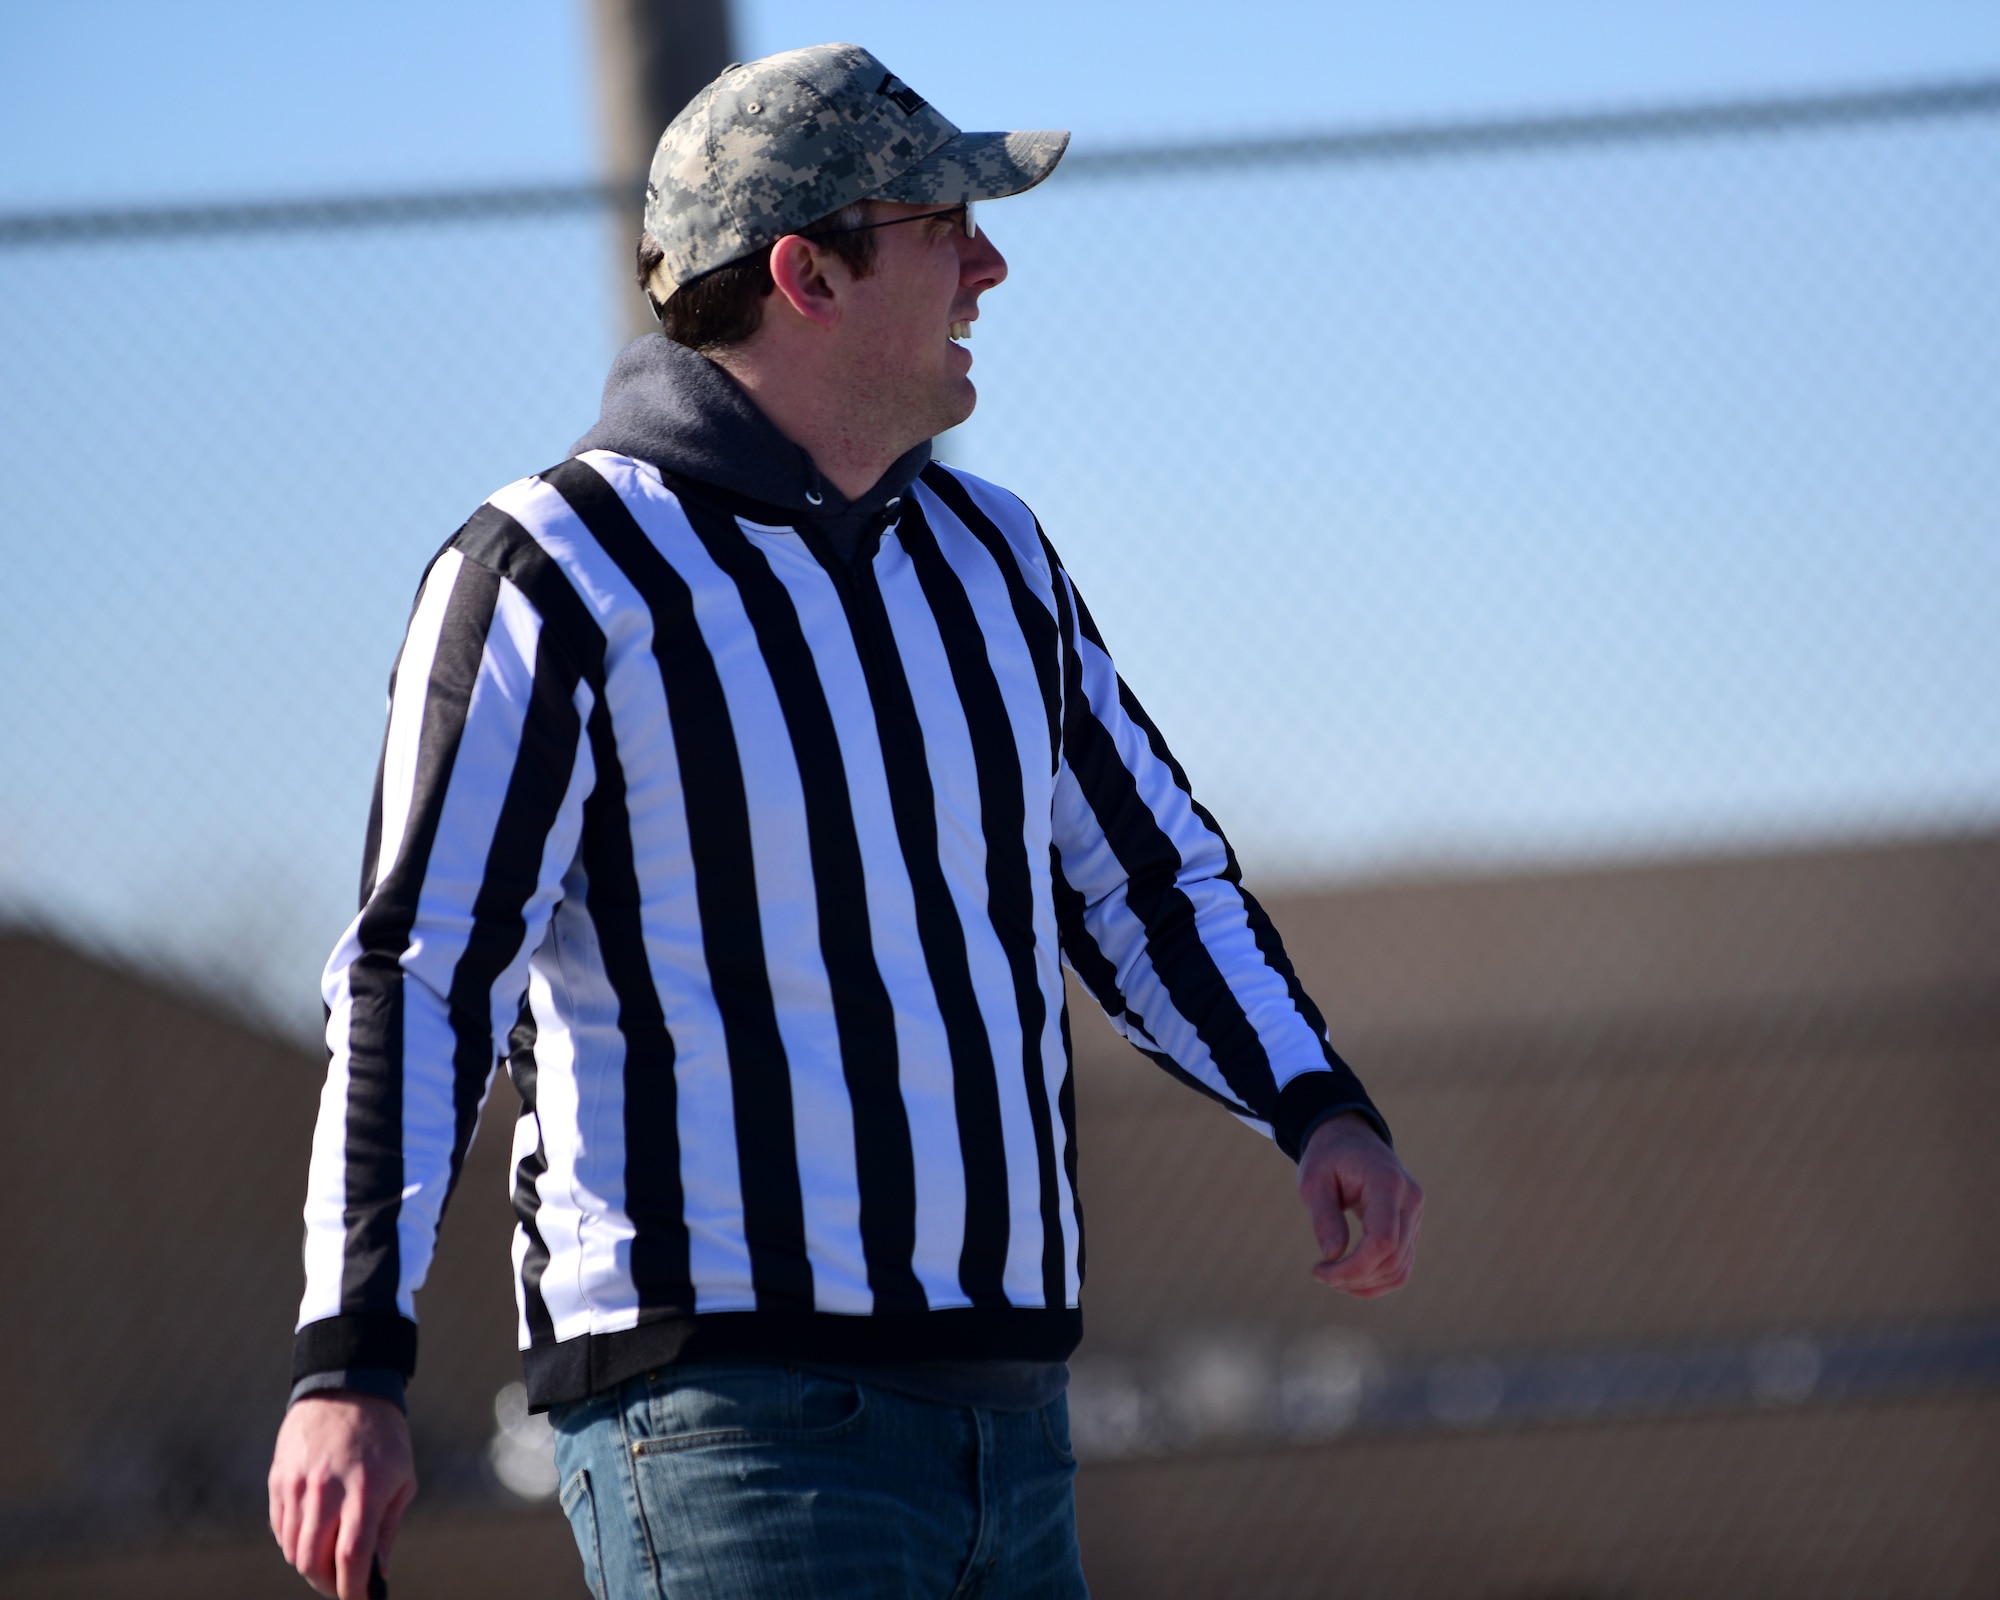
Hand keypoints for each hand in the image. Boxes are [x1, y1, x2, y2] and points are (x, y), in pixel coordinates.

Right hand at [269, 1392, 415, 1597]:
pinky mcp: (279, 1480)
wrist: (347, 1387)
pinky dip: (294, 1543)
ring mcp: (298, 1486)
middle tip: (342, 1586)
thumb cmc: (383, 1437)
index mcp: (363, 1491)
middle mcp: (326, 1492)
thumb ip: (387, 1528)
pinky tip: (311, 1538)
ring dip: (310, 1565)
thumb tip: (379, 1573)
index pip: (351, 1557)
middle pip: (313, 1561)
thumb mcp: (401, 1478)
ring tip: (328, 1562)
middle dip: (328, 1583)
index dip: (352, 1589)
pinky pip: (280, 1528)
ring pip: (293, 1549)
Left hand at [1298, 1112, 1423, 1296]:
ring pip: (1400, 1269)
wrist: (1351, 1140)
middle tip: (1320, 1274)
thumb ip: (1324, 1216)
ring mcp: (1416, 1214)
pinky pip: (1401, 1265)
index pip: (1383, 1241)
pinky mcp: (1413, 1226)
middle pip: (1393, 1259)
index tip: (1320, 1271)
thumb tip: (1333, 1255)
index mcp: (1388, 1183)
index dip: (1354, 1268)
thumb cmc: (1328, 1158)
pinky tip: (1349, 1278)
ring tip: (1331, 1277)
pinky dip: (1376, 1279)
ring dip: (1365, 1283)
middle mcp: (1411, 1200)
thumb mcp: (1313, 1181)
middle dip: (1354, 1278)